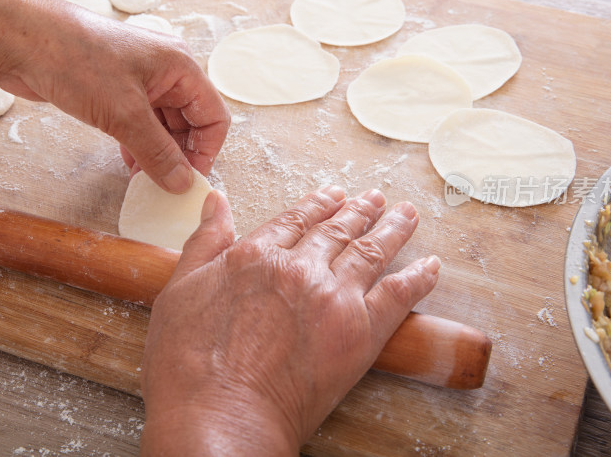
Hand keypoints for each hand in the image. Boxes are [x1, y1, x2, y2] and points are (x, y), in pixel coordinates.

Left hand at [0, 3, 228, 192]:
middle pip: (189, 123)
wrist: (20, 41)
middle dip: (180, 156)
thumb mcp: (124, 114)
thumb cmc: (76, 61)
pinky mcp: (113, 91)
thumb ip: (158, 152)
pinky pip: (137, 124)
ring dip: (158, 155)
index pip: (213, 116)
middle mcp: (164, 72)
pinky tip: (130, 167)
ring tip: (147, 183)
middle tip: (166, 188)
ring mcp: (138, 81)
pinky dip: (138, 146)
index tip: (188, 181)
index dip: (206, 151)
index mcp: (180, 67)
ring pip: (162, 126)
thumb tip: (182, 183)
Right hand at [140, 186, 439, 455]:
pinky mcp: (361, 332)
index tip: (333, 194)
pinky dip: (418, 277)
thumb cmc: (189, 364)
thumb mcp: (179, 290)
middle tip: (374, 198)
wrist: (220, 416)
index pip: (295, 219)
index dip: (317, 204)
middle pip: (336, 230)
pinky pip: (399, 294)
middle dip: (358, 210)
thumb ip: (204, 242)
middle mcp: (299, 267)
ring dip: (392, 229)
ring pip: (371, 251)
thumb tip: (216, 202)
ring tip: (406, 214)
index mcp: (257, 255)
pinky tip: (430, 265)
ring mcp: (333, 297)